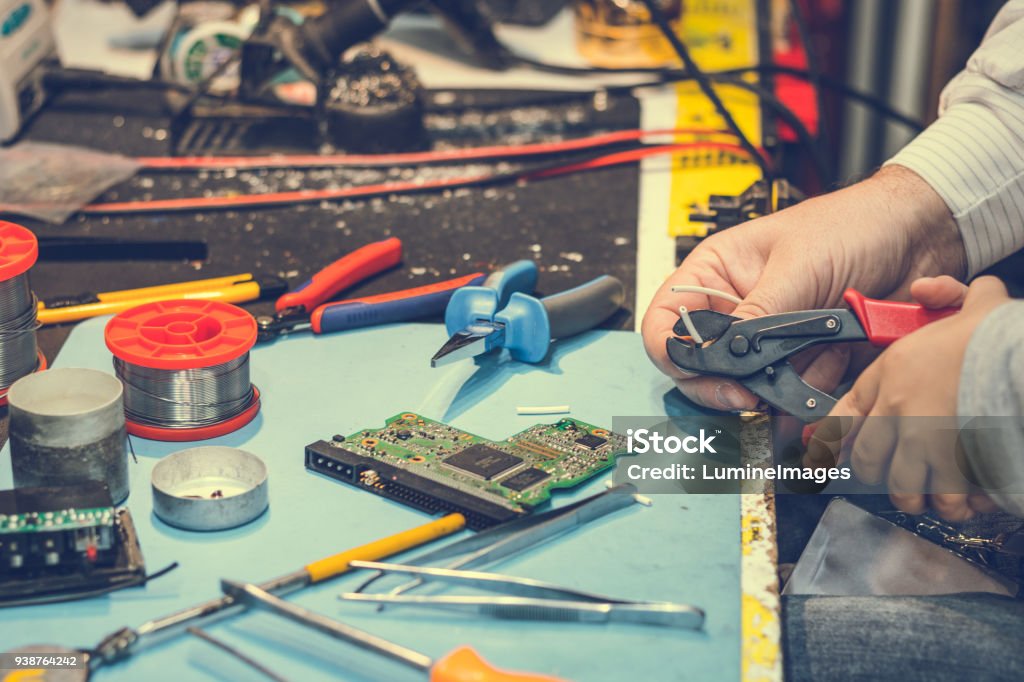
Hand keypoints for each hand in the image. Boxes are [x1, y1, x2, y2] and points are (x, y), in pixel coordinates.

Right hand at [641, 165, 965, 410]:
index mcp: (715, 274)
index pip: (665, 321)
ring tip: (803, 367)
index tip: (702, 371)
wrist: (921, 236)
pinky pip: (792, 389)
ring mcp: (769, 336)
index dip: (673, 351)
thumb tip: (723, 353)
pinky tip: (833, 358)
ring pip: (746, 385)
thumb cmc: (853, 225)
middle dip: (724, 384)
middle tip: (746, 396)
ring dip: (775, 385)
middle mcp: (736, 308)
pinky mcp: (804, 357)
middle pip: (700, 365)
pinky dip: (812, 384)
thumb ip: (758, 314)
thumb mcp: (797, 265)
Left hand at [807, 276, 1009, 519]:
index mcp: (891, 373)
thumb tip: (925, 287)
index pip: (842, 415)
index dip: (830, 440)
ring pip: (903, 488)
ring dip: (917, 496)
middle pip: (866, 461)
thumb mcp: (974, 300)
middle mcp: (898, 411)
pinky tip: (966, 501)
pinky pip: (945, 500)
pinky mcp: (955, 467)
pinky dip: (956, 506)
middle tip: (897, 475)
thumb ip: (946, 292)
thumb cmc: (1000, 333)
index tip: (822, 456)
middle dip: (879, 473)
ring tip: (932, 495)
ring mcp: (923, 442)